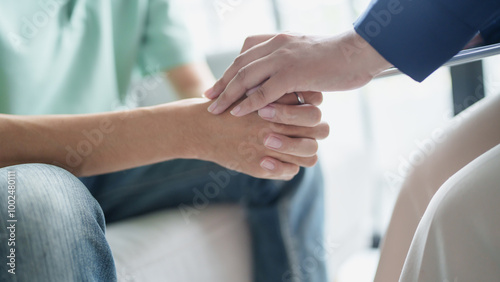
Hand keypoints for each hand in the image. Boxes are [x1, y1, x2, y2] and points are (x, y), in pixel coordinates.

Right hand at [184, 98, 328, 179]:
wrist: (200, 127)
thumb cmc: (228, 107)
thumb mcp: (254, 91)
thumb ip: (281, 95)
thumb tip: (311, 98)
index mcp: (279, 104)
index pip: (315, 109)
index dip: (312, 112)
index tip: (302, 113)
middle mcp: (279, 125)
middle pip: (321, 130)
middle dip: (316, 132)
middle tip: (304, 133)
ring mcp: (270, 147)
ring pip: (310, 154)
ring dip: (304, 152)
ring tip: (290, 149)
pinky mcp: (261, 167)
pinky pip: (291, 171)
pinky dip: (287, 167)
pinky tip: (273, 160)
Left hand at [205, 29, 390, 115]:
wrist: (358, 53)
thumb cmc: (336, 59)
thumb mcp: (306, 55)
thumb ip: (289, 62)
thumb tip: (280, 77)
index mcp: (278, 41)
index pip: (245, 54)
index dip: (229, 71)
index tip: (218, 85)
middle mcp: (276, 46)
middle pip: (239, 65)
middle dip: (221, 83)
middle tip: (207, 98)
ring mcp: (283, 59)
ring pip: (246, 77)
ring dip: (227, 94)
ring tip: (214, 110)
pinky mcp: (293, 73)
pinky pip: (263, 92)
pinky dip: (247, 103)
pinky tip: (237, 113)